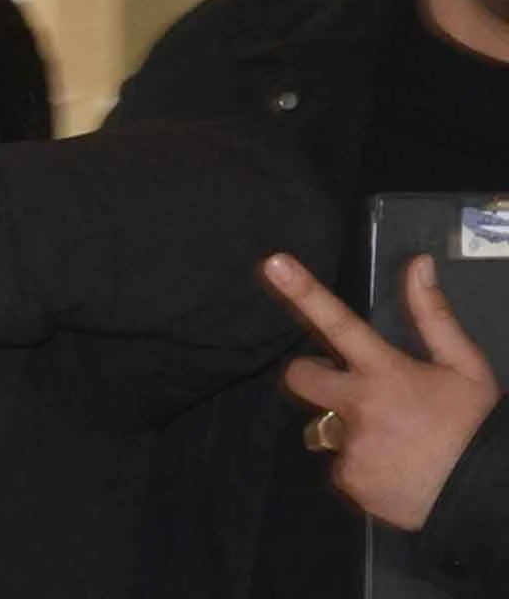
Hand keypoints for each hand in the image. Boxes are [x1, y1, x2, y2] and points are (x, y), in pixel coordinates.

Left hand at [263, 253, 500, 530]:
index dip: (303, 292)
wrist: (485, 494)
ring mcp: (349, 446)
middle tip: (350, 388)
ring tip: (394, 442)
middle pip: (300, 378)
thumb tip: (418, 264)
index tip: (274, 263)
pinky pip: (343, 465)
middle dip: (314, 377)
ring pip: (327, 427)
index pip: (339, 323)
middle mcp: (359, 406)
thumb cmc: (476, 426)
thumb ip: (434, 315)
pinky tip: (394, 469)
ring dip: (349, 429)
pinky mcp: (349, 480)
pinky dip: (363, 467)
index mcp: (386, 372)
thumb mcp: (466, 366)